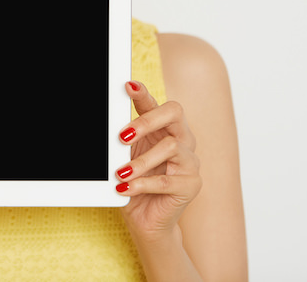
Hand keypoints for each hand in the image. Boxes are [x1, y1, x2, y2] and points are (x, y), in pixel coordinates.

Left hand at [116, 81, 201, 240]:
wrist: (144, 220)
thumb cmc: (134, 183)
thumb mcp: (125, 156)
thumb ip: (124, 138)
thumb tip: (114, 125)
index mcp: (164, 129)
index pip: (157, 105)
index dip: (144, 94)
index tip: (129, 86)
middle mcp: (182, 140)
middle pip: (175, 113)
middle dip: (147, 120)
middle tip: (123, 135)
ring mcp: (190, 162)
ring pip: (171, 146)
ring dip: (140, 161)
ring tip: (120, 173)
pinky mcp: (192, 184)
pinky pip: (167, 180)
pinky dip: (142, 183)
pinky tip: (125, 188)